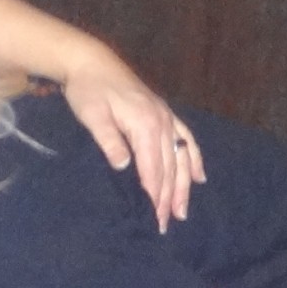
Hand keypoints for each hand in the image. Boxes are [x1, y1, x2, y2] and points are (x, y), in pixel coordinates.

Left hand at [61, 50, 202, 231]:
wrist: (92, 61)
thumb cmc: (88, 90)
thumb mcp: (92, 116)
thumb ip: (109, 141)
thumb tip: (125, 167)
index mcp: (145, 124)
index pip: (152, 170)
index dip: (154, 197)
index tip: (154, 220)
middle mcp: (162, 122)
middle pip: (168, 168)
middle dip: (168, 199)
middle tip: (165, 226)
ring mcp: (166, 117)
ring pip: (181, 158)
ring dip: (183, 186)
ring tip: (182, 211)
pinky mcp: (164, 113)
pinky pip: (186, 138)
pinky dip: (194, 159)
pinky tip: (199, 177)